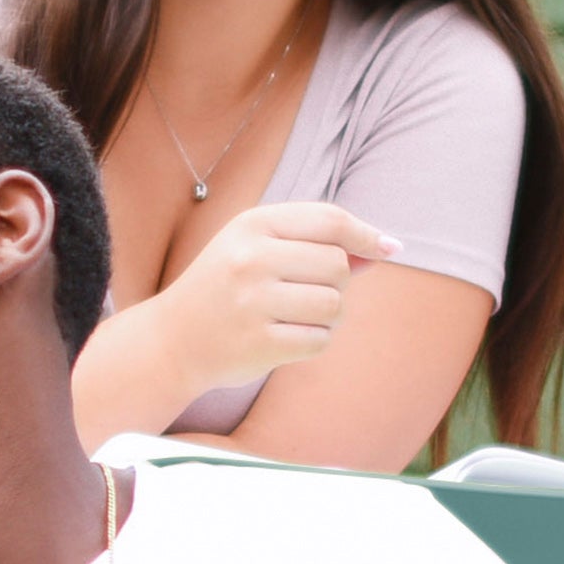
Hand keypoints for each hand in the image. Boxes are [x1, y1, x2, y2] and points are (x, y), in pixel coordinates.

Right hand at [130, 201, 397, 403]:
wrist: (172, 340)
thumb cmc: (224, 289)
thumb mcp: (256, 248)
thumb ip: (312, 243)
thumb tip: (381, 249)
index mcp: (252, 225)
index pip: (329, 220)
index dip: (367, 234)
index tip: (392, 247)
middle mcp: (251, 259)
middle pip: (338, 264)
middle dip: (339, 283)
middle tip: (310, 294)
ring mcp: (253, 302)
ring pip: (335, 305)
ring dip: (330, 316)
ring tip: (299, 317)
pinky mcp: (259, 343)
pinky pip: (320, 340)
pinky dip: (314, 342)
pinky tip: (288, 338)